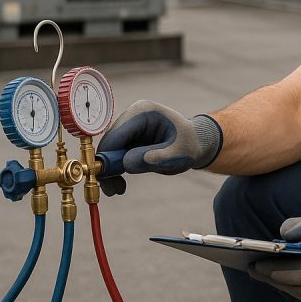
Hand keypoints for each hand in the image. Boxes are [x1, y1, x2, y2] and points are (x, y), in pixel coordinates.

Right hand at [95, 100, 221, 195]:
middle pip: (109, 143)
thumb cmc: (189, 145)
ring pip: (109, 151)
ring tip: (118, 190)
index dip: (106, 156)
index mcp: (143, 111)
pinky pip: (115, 156)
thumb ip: (155, 158)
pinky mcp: (128, 138)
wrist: (196, 144)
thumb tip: (127, 163)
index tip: (104, 178)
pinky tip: (120, 185)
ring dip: (111, 172)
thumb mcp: (177, 154)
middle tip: (112, 190)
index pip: (116, 134)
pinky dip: (116, 170)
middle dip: (107, 167)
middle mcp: (132, 115)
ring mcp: (129, 126)